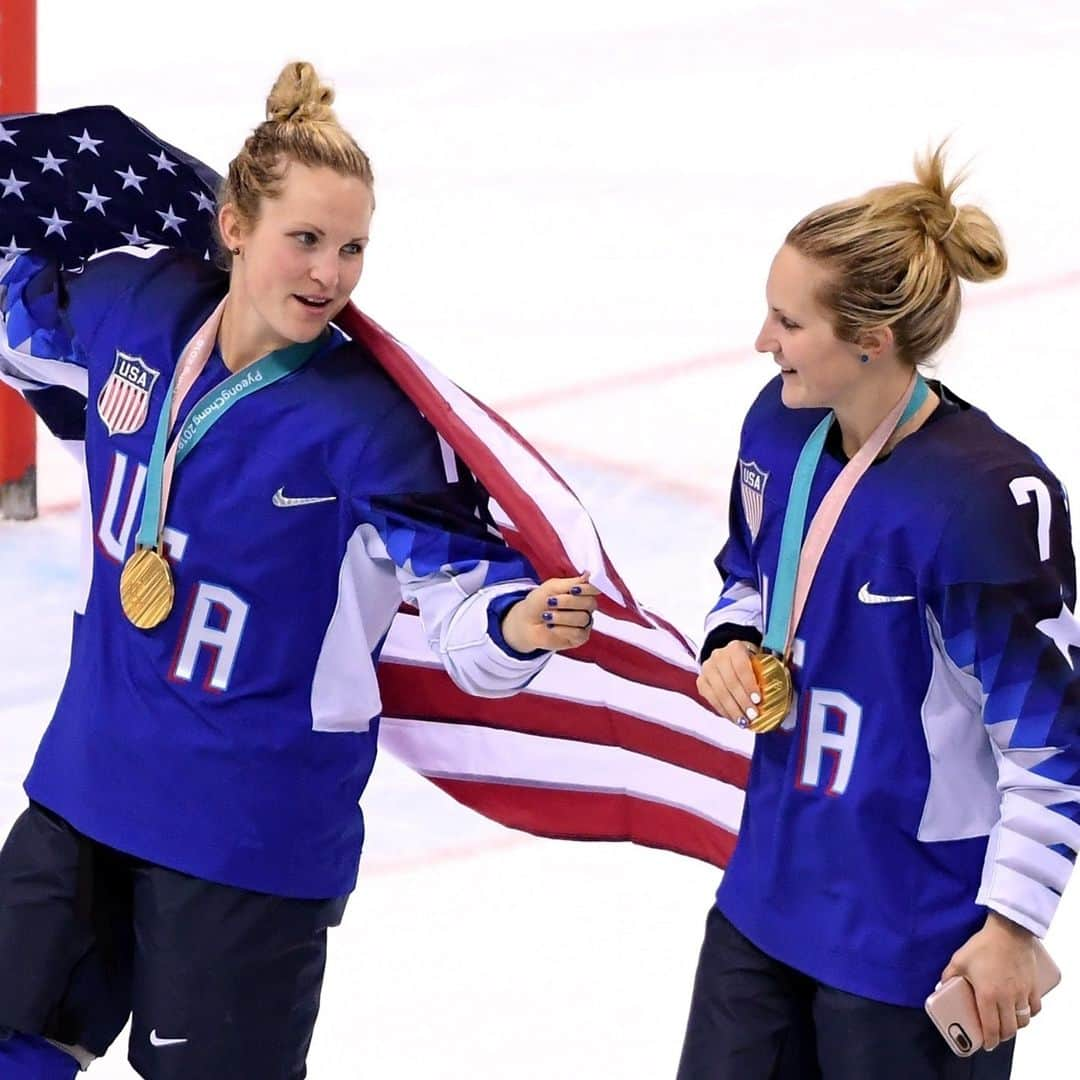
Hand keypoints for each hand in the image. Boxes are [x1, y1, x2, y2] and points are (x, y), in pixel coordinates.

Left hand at [500, 573, 599, 653]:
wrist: (526, 622)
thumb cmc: (538, 603)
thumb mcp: (551, 587)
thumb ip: (571, 583)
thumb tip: (589, 576)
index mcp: (581, 593)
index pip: (594, 589)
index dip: (587, 589)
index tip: (573, 590)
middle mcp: (585, 608)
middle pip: (590, 603)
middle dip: (568, 602)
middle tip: (550, 602)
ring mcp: (584, 623)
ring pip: (583, 618)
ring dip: (562, 617)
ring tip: (547, 616)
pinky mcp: (579, 638)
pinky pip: (578, 633)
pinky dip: (562, 630)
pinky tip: (551, 627)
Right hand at [697, 640, 762, 727]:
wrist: (729, 657)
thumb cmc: (749, 662)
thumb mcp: (759, 661)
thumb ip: (767, 673)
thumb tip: (779, 693)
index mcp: (735, 648)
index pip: (741, 666)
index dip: (749, 684)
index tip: (758, 700)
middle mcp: (718, 656)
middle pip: (729, 682)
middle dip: (742, 701)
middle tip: (753, 715)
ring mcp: (707, 669)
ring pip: (719, 692)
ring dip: (732, 710)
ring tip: (744, 722)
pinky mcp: (701, 681)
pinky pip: (711, 699)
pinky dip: (723, 711)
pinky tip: (733, 718)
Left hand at [939, 912, 1039, 1050]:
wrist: (1008, 931)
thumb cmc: (982, 946)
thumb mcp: (959, 960)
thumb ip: (949, 976)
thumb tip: (940, 986)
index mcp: (988, 995)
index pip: (991, 1028)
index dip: (989, 1040)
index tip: (985, 1044)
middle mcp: (1007, 998)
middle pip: (1008, 1029)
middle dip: (1000, 1036)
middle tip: (994, 1035)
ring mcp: (1022, 993)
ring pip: (1022, 1021)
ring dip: (1014, 1027)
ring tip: (1006, 1025)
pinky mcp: (1033, 986)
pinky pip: (1034, 1009)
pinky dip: (1029, 1015)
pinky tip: (1022, 1012)